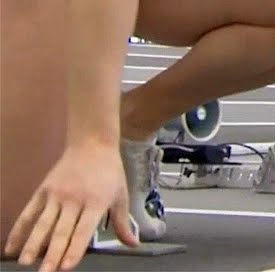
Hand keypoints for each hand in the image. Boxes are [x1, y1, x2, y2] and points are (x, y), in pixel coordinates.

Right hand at [4, 141, 135, 271]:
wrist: (93, 144)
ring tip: (25, 262)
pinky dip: (19, 230)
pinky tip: (11, 247)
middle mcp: (75, 200)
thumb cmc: (110, 172)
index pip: (83, 230)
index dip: (74, 249)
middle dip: (52, 254)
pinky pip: (29, 212)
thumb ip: (122, 223)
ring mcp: (57, 195)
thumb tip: (133, 244)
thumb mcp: (121, 196)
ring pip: (43, 224)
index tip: (66, 267)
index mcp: (96, 202)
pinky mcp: (44, 190)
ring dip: (32, 244)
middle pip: (61, 231)